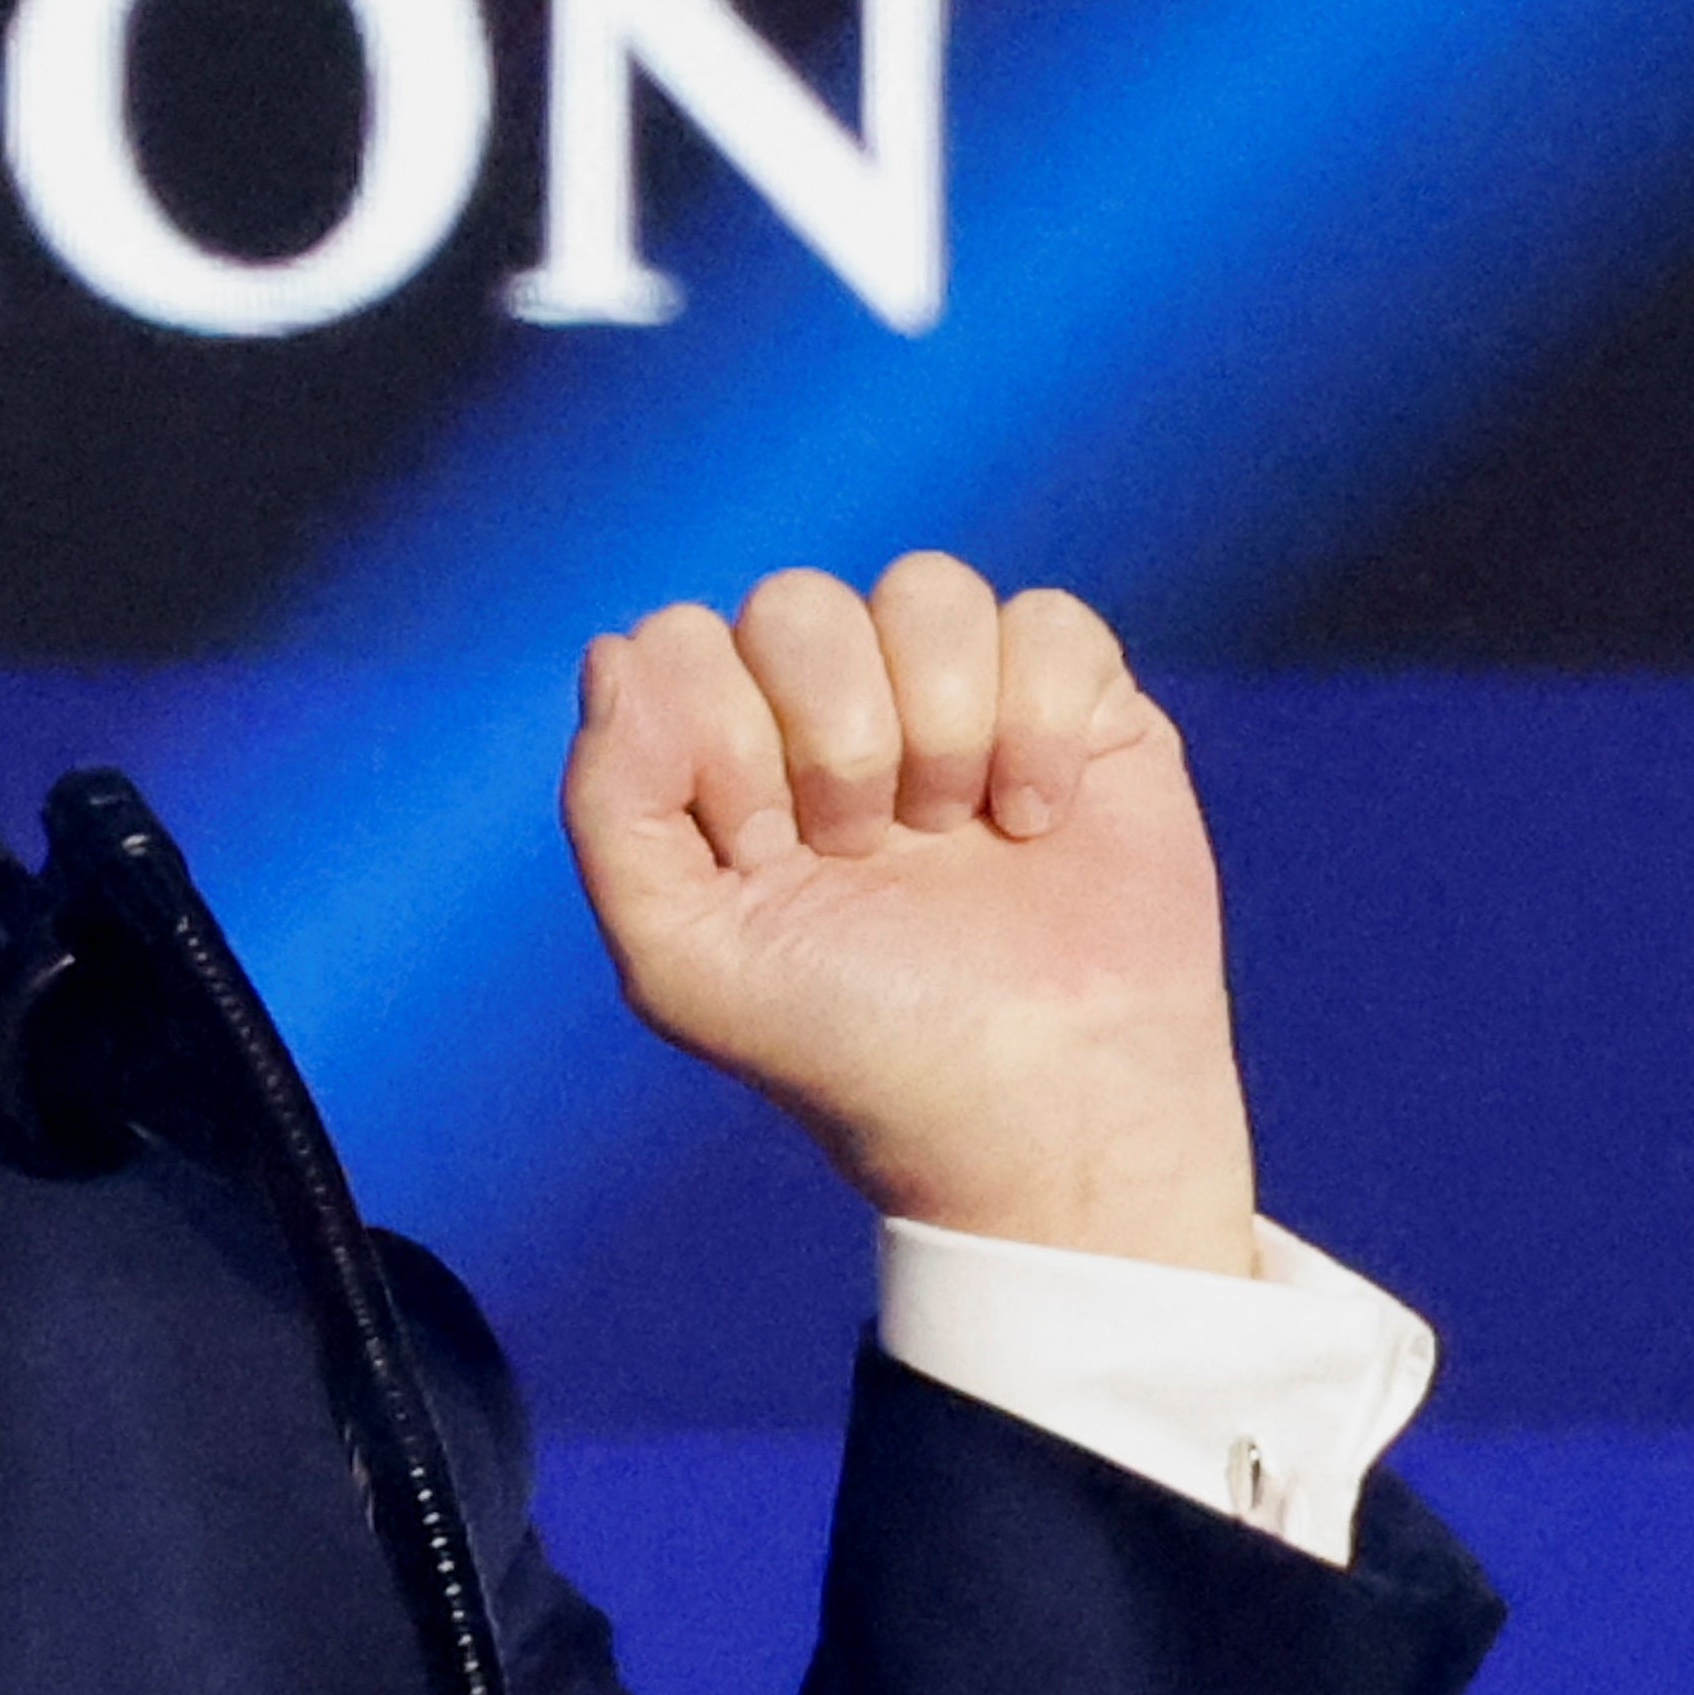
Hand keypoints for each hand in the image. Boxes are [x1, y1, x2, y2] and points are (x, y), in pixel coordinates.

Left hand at [564, 554, 1256, 1274]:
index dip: (719, 733)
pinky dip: (1042, 725)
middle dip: (830, 735)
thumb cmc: (858, 1047)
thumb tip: (617, 651)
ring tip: (953, 836)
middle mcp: (841, 713)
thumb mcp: (683, 956)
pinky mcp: (1081, 708)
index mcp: (734, 756)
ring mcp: (962, 702)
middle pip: (798, 602)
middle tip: (862, 850)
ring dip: (938, 725)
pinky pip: (1049, 621)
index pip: (684, 640)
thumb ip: (612, 803)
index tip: (764, 851)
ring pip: (927, 588)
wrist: (1035, 1107)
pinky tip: (1035, 821)